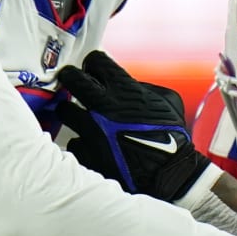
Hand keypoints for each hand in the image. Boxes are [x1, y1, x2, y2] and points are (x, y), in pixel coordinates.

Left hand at [57, 51, 210, 201]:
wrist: (171, 175)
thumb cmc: (172, 137)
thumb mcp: (167, 100)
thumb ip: (141, 86)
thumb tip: (122, 82)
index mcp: (125, 90)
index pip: (94, 60)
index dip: (94, 64)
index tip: (93, 70)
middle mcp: (104, 107)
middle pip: (70, 78)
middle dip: (70, 77)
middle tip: (72, 82)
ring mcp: (92, 132)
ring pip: (64, 111)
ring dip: (71, 112)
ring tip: (81, 118)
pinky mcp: (87, 155)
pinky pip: (73, 143)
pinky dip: (81, 143)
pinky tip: (91, 145)